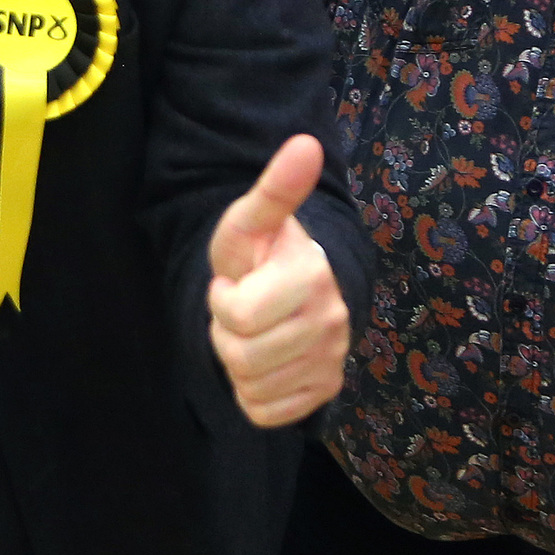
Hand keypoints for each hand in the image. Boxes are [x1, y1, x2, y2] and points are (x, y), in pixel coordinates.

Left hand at [207, 135, 348, 428]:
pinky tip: (265, 360)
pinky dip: (253, 392)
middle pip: (240, 356)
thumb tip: (305, 142)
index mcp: (312, 276)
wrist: (294, 288)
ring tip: (254, 330)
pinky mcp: (325, 390)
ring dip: (237, 361)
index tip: (236, 281)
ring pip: (251, 385)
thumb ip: (274, 188)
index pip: (235, 315)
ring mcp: (332, 360)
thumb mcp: (251, 221)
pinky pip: (265, 411)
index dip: (222, 299)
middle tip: (243, 308)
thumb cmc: (262, 254)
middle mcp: (333, 322)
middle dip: (226, 331)